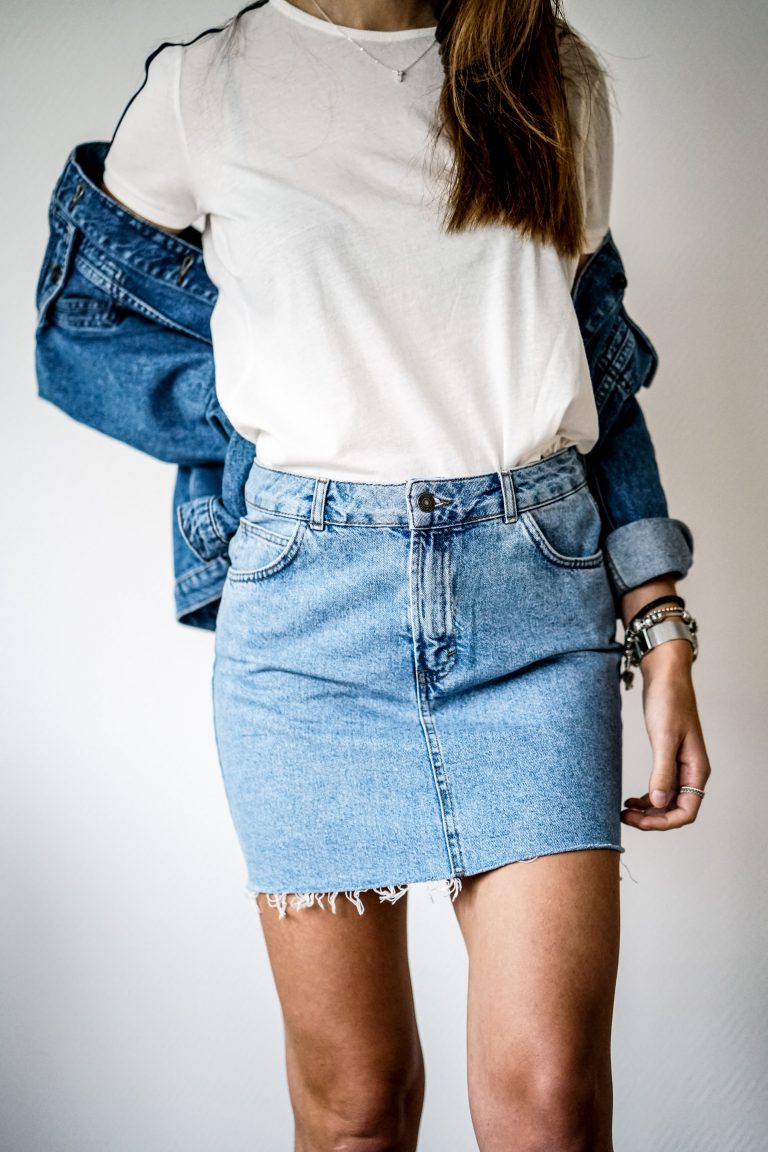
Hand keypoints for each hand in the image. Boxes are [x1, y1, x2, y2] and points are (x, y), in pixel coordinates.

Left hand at [620, 641, 711, 830]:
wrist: (665, 677)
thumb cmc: (669, 702)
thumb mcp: (664, 737)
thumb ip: (663, 771)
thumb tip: (658, 802)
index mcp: (696, 769)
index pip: (687, 812)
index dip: (663, 822)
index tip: (639, 821)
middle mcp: (691, 771)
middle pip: (675, 810)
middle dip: (652, 819)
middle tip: (625, 817)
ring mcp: (680, 766)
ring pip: (667, 801)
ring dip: (647, 811)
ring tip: (624, 811)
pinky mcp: (668, 758)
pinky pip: (660, 787)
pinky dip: (646, 797)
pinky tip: (630, 799)